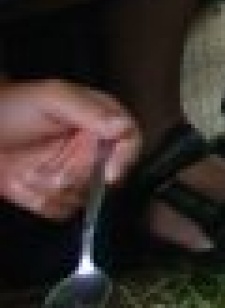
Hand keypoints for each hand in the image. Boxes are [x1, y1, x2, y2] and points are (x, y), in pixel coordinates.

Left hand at [0, 80, 139, 220]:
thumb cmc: (10, 107)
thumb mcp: (51, 97)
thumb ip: (88, 109)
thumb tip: (122, 126)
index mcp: (99, 119)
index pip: (130, 140)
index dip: (124, 159)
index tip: (109, 174)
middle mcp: (92, 149)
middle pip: (107, 175)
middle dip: (76, 173)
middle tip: (52, 163)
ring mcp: (74, 174)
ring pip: (84, 196)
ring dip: (53, 187)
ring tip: (31, 168)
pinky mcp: (55, 196)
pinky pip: (61, 210)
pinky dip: (40, 200)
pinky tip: (25, 182)